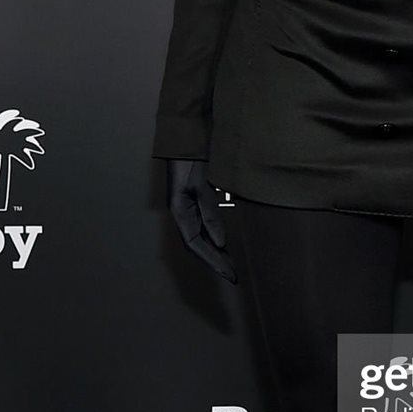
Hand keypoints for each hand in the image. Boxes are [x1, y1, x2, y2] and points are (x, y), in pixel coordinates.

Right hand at [164, 158, 236, 282]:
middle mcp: (181, 212)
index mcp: (179, 210)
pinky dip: (212, 238)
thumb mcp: (201, 184)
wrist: (185, 136)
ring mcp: (185, 207)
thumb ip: (209, 212)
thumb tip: (219, 242)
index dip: (212, 260)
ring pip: (197, 238)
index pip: (195, 244)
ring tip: (230, 264)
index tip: (229, 273)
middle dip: (214, 261)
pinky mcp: (192, 201)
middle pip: (195, 245)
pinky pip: (201, 227)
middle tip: (232, 275)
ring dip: (213, 252)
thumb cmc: (190, 158)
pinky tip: (222, 243)